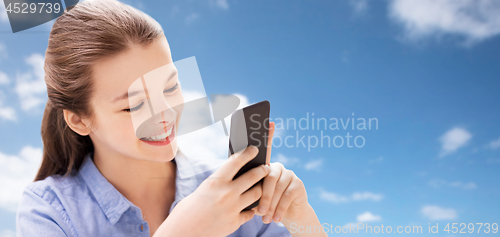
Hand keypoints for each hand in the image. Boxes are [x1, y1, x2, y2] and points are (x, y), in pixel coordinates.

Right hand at [155, 145, 270, 236]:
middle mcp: (227, 193)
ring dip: (261, 189)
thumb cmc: (187, 211)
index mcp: (216, 182)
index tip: (254, 149)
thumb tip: (232, 177)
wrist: (182, 233)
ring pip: (257, 194)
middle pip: (253, 176)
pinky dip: (251, 210)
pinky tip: (251, 208)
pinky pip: (250, 213)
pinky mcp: (235, 223)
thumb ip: (218, 183)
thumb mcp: (202, 190)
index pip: (236, 162)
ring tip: (261, 186)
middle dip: (262, 170)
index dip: (247, 153)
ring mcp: (233, 208)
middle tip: (266, 168)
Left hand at [255, 122, 308, 223]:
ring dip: (271, 205)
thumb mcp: (254, 197)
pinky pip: (287, 195)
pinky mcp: (298, 184)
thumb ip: (249, 187)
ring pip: (277, 187)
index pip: (265, 150)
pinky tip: (277, 218)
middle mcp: (278, 167)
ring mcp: (289, 174)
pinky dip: (280, 209)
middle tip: (258, 211)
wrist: (286, 217)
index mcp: (265, 167)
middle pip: (268, 176)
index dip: (268, 135)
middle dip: (262, 195)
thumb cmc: (265, 206)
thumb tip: (236, 184)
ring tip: (266, 218)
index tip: (270, 122)